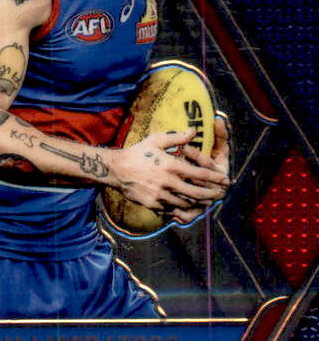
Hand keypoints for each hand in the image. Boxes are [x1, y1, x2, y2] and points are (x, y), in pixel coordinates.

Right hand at [110, 128, 229, 214]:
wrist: (116, 170)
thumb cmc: (138, 153)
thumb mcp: (156, 140)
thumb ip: (177, 137)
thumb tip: (194, 131)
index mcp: (171, 165)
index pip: (199, 174)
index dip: (214, 178)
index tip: (224, 180)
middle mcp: (168, 182)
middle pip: (197, 193)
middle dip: (211, 195)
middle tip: (220, 195)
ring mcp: (161, 195)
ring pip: (186, 203)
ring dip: (199, 204)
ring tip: (207, 202)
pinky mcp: (154, 204)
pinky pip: (173, 209)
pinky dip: (183, 209)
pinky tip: (189, 207)